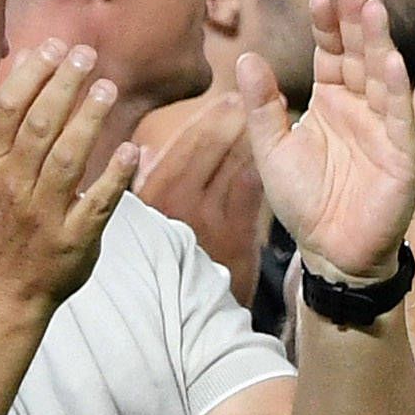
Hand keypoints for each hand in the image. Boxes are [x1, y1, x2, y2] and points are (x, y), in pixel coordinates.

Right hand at [0, 42, 142, 307]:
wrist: (4, 287)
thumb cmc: (7, 222)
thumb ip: (14, 129)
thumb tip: (34, 68)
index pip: (9, 110)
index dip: (31, 74)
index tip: (54, 46)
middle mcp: (16, 186)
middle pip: (39, 127)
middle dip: (63, 86)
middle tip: (87, 55)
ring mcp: (45, 214)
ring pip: (66, 160)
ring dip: (88, 121)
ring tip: (108, 88)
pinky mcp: (73, 240)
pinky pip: (96, 204)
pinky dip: (114, 178)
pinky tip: (130, 151)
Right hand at [126, 90, 267, 274]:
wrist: (192, 317)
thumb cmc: (165, 266)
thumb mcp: (146, 225)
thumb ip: (148, 188)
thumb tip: (144, 152)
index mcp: (154, 199)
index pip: (182, 148)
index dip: (205, 121)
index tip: (223, 99)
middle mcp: (181, 206)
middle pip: (208, 151)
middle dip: (229, 120)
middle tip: (245, 97)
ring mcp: (211, 221)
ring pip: (234, 167)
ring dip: (248, 138)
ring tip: (264, 115)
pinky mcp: (238, 238)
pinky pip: (251, 193)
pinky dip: (259, 168)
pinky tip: (270, 153)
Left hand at [235, 0, 414, 276]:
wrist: (330, 254)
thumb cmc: (304, 204)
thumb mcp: (272, 151)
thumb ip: (262, 107)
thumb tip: (246, 58)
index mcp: (331, 101)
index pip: (331, 52)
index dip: (327, 26)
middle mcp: (360, 108)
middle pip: (360, 54)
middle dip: (357, 21)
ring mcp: (384, 129)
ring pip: (382, 77)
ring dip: (379, 44)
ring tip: (373, 10)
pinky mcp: (401, 156)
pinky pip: (399, 119)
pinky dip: (395, 91)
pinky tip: (390, 63)